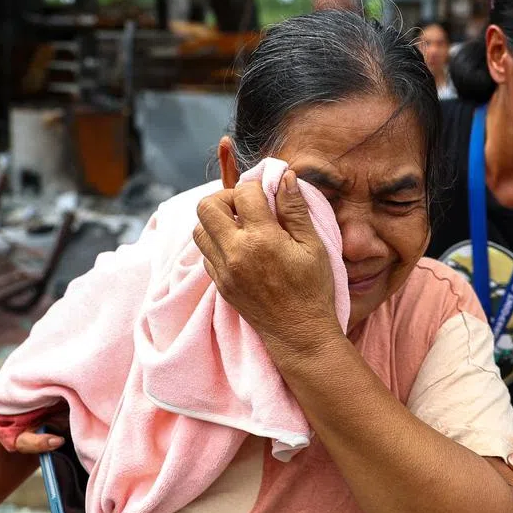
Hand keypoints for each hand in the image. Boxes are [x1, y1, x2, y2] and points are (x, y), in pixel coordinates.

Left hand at [193, 172, 340, 353]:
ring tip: (242, 227)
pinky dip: (217, 243)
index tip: (269, 195)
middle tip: (247, 207)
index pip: (243, 193)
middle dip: (225, 198)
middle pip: (207, 207)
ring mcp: (223, 271)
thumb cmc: (312, 289)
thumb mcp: (313, 246)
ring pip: (199, 230)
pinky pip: (205, 254)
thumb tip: (285, 177)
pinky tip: (241, 249)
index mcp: (261, 239)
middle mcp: (235, 253)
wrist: (299, 334)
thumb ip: (295, 209)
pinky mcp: (220, 285)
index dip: (257, 187)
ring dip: (217, 221)